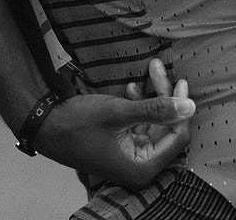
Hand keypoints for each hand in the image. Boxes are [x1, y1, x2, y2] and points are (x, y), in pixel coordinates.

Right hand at [34, 59, 193, 189]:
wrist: (44, 125)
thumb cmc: (80, 123)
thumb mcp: (118, 112)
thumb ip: (156, 109)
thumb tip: (191, 106)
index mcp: (143, 167)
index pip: (177, 138)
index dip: (180, 108)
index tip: (180, 81)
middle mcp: (139, 165)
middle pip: (165, 128)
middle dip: (164, 97)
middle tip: (158, 68)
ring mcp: (129, 155)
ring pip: (153, 123)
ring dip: (151, 98)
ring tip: (148, 71)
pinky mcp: (120, 145)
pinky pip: (139, 124)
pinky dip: (139, 106)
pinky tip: (132, 88)